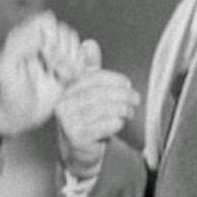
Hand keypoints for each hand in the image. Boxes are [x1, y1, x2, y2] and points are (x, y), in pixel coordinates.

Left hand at [0, 12, 84, 135]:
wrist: (18, 118)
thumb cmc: (8, 93)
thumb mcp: (5, 69)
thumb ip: (17, 45)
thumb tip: (40, 33)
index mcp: (25, 37)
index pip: (47, 21)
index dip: (51, 34)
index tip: (44, 54)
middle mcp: (41, 43)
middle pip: (65, 32)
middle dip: (62, 50)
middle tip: (51, 68)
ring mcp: (55, 56)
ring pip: (76, 45)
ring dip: (71, 60)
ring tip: (58, 75)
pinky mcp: (67, 69)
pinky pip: (82, 60)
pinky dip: (78, 69)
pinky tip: (65, 80)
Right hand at [55, 40, 138, 176]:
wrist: (79, 152)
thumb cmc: (86, 119)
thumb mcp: (88, 92)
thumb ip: (90, 69)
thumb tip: (89, 44)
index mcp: (65, 91)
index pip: (91, 78)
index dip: (112, 79)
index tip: (127, 83)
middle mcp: (62, 106)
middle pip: (99, 94)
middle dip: (122, 95)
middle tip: (135, 99)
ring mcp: (68, 123)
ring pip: (103, 109)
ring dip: (122, 109)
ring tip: (130, 112)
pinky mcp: (76, 138)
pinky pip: (102, 126)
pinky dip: (116, 123)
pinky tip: (119, 123)